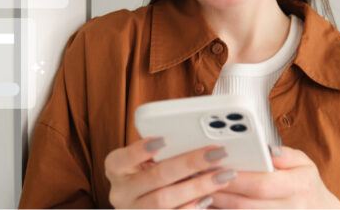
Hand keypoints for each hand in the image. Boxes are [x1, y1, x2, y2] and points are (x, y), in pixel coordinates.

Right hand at [104, 137, 238, 207]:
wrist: (142, 205)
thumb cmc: (149, 175)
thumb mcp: (146, 161)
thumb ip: (162, 150)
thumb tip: (194, 135)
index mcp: (116, 169)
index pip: (121, 158)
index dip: (140, 150)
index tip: (163, 139)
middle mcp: (121, 193)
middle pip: (155, 177)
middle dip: (189, 164)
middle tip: (216, 153)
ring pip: (164, 200)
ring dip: (197, 187)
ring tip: (223, 176)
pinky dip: (192, 207)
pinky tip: (209, 198)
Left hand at [209, 145, 339, 207]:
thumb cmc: (307, 187)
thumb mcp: (305, 164)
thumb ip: (286, 155)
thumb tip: (267, 150)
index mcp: (299, 188)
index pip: (262, 185)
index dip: (237, 179)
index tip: (216, 168)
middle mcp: (289, 209)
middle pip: (246, 206)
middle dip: (219, 193)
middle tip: (198, 181)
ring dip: (217, 208)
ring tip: (199, 194)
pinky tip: (211, 207)